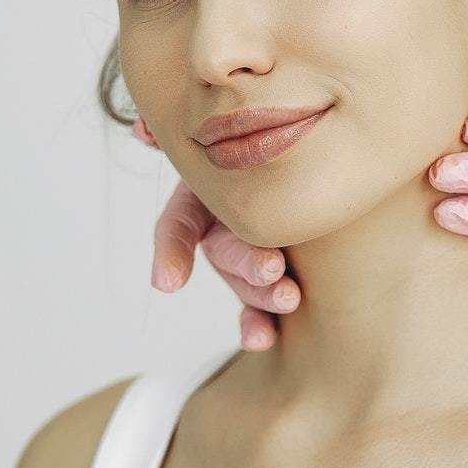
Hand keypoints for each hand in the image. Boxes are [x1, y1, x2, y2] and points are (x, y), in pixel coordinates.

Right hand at [140, 119, 296, 351]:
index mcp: (206, 195)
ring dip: (261, 295)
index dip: (171, 252)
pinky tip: (262, 340)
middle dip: (245, 263)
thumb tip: (145, 131)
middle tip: (274, 268)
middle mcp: (221, 230)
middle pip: (222, 253)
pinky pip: (258, 310)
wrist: (322, 165)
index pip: (179, 224)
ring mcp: (244, 258)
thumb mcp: (241, 131)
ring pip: (244, 284)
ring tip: (289, 298)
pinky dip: (257, 326)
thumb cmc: (275, 140)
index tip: (168, 284)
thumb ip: (203, 127)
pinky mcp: (269, 282)